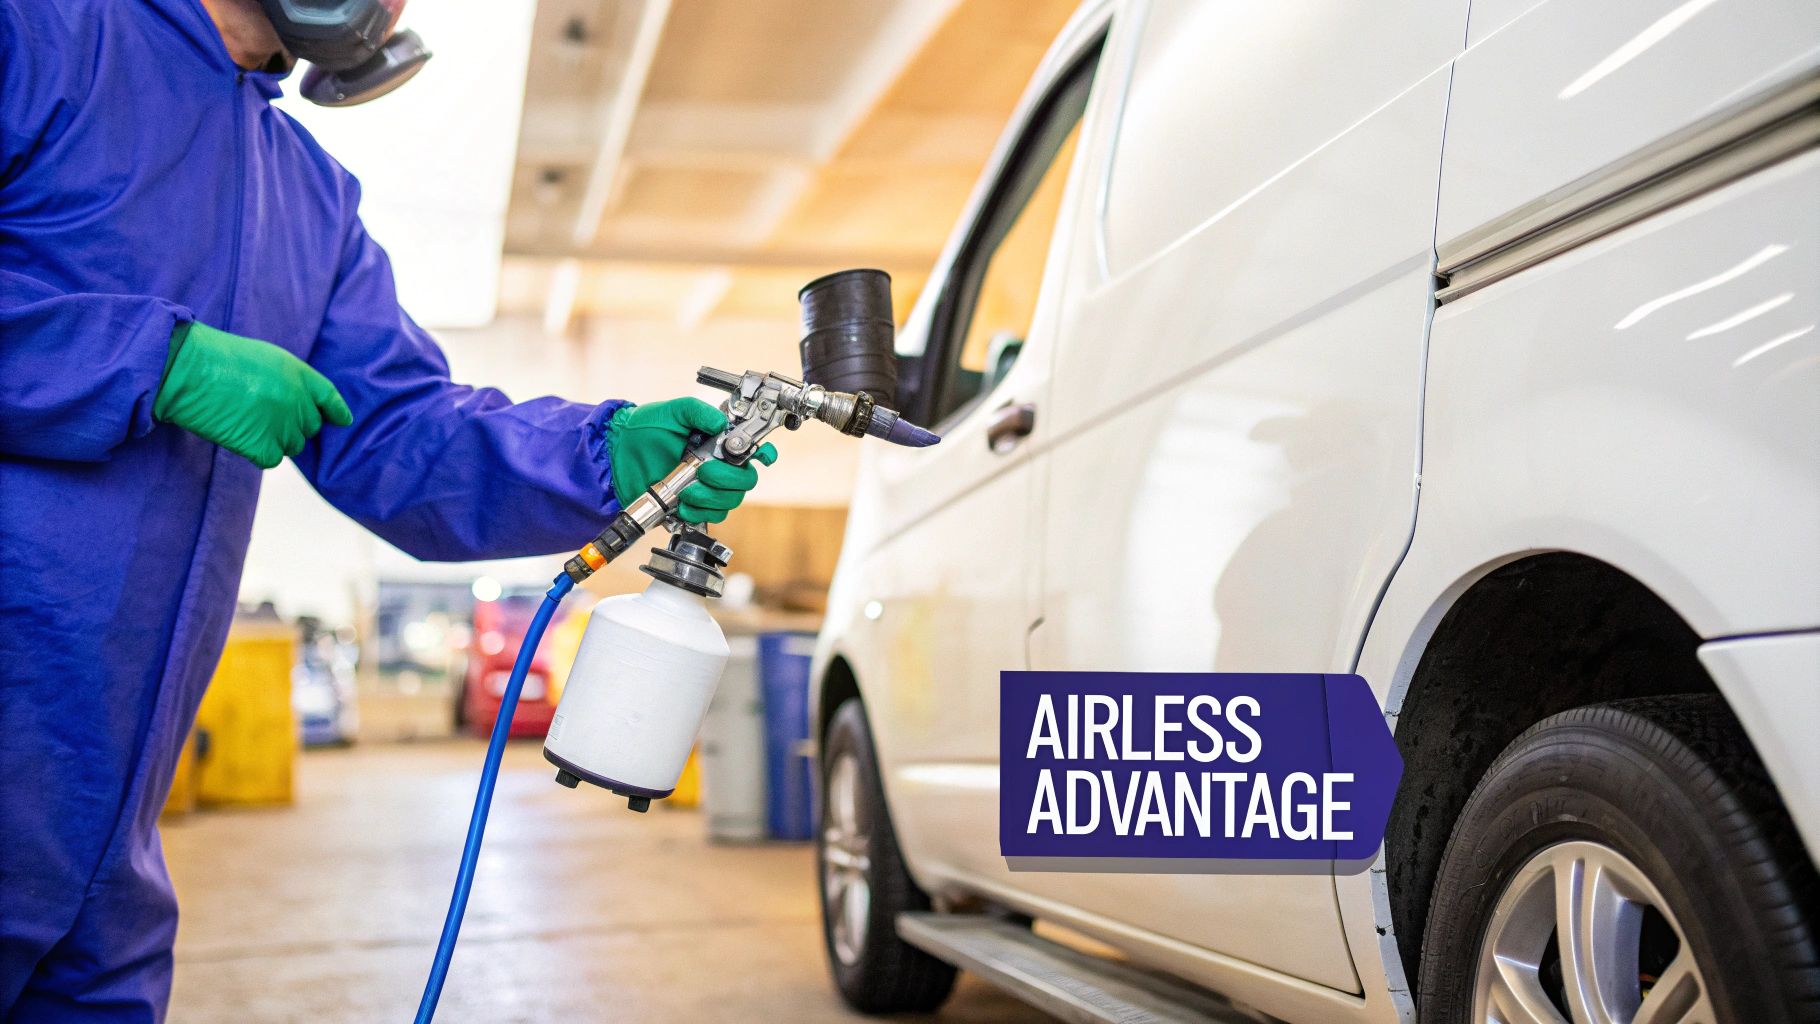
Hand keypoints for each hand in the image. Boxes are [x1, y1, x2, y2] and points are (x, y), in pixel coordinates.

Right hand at [154, 322, 352, 468]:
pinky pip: (272, 459)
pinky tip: (238, 436)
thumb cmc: (217, 359)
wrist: (186, 369)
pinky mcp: (263, 446)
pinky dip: (257, 453)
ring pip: (292, 445)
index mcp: (299, 375)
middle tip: (261, 415)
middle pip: (310, 427)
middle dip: (292, 425)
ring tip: (245, 421)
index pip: (329, 398)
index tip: (340, 420)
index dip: (334, 411)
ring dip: (274, 439)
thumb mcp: (264, 357)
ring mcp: (282, 425)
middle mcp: (298, 401)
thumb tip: (302, 403)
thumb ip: (289, 380)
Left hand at [606, 398, 777, 523]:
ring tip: (686, 490)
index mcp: (719, 442)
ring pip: (730, 502)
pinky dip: (699, 512)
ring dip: (710, 498)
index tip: (760, 457)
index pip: (755, 450)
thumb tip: (721, 423)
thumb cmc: (645, 430)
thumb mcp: (672, 412)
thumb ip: (697, 412)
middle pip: (746, 481)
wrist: (618, 457)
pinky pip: (711, 517)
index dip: (765, 455)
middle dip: (727, 479)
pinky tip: (682, 504)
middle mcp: (718, 466)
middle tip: (704, 471)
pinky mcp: (694, 507)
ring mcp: (707, 488)